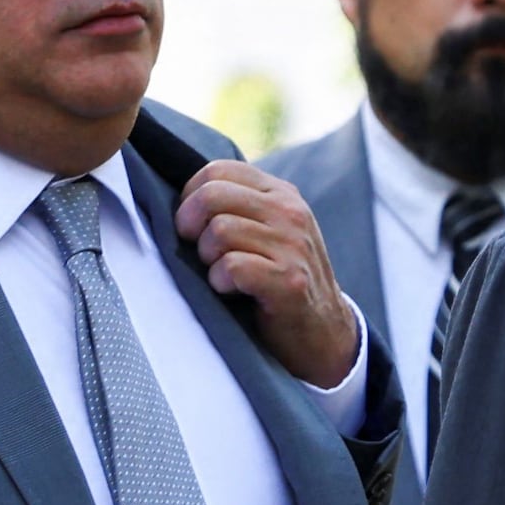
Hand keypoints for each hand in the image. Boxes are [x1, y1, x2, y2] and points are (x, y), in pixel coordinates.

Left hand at [175, 162, 364, 393]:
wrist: (323, 334)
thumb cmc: (279, 281)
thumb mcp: (267, 231)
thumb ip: (237, 206)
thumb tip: (181, 199)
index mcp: (281, 194)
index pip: (218, 170)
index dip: (191, 197)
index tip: (194, 226)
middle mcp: (291, 212)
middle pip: (212, 195)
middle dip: (190, 225)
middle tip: (199, 251)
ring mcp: (293, 245)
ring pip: (219, 230)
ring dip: (208, 259)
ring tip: (222, 274)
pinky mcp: (288, 280)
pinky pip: (231, 266)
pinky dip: (220, 282)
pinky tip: (232, 291)